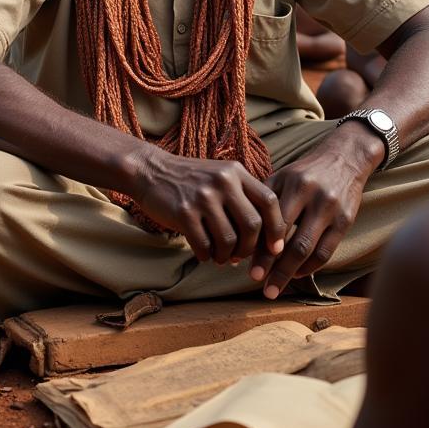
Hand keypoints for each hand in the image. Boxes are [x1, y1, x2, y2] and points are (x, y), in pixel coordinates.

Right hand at [129, 151, 285, 265]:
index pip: (269, 201)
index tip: (274, 247)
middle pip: (252, 224)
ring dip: (226, 256)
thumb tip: (267, 235)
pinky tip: (203, 252)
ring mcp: (203, 197)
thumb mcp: (221, 176)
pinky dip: (207, 256)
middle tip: (239, 256)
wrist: (151, 171)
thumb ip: (243, 196)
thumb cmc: (191, 180)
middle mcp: (223, 181)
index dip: (277, 228)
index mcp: (236, 172)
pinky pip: (205, 246)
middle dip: (249, 248)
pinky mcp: (184, 212)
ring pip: (229, 240)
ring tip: (220, 256)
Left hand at [250, 125, 381, 298]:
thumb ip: (264, 202)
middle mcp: (314, 198)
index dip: (260, 247)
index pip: (274, 223)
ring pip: (309, 251)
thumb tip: (239, 233)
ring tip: (274, 287)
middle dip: (274, 267)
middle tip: (259, 284)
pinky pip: (326, 252)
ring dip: (290, 273)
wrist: (345, 157)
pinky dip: (310, 267)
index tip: (245, 266)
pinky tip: (296, 274)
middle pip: (292, 242)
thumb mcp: (283, 177)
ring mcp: (332, 211)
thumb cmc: (305, 172)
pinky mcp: (346, 221)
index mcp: (295, 185)